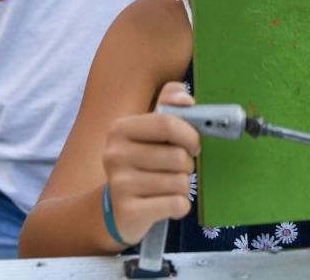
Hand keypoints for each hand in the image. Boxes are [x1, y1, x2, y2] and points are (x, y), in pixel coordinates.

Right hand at [102, 82, 198, 244]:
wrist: (117, 209)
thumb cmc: (142, 163)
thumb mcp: (150, 131)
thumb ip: (169, 105)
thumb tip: (186, 98)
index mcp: (120, 129)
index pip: (167, 124)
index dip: (190, 135)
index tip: (194, 145)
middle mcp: (115, 154)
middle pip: (177, 156)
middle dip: (187, 165)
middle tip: (176, 169)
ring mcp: (119, 184)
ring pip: (180, 182)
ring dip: (183, 187)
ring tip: (167, 187)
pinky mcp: (128, 211)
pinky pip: (176, 204)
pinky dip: (180, 206)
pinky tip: (166, 204)